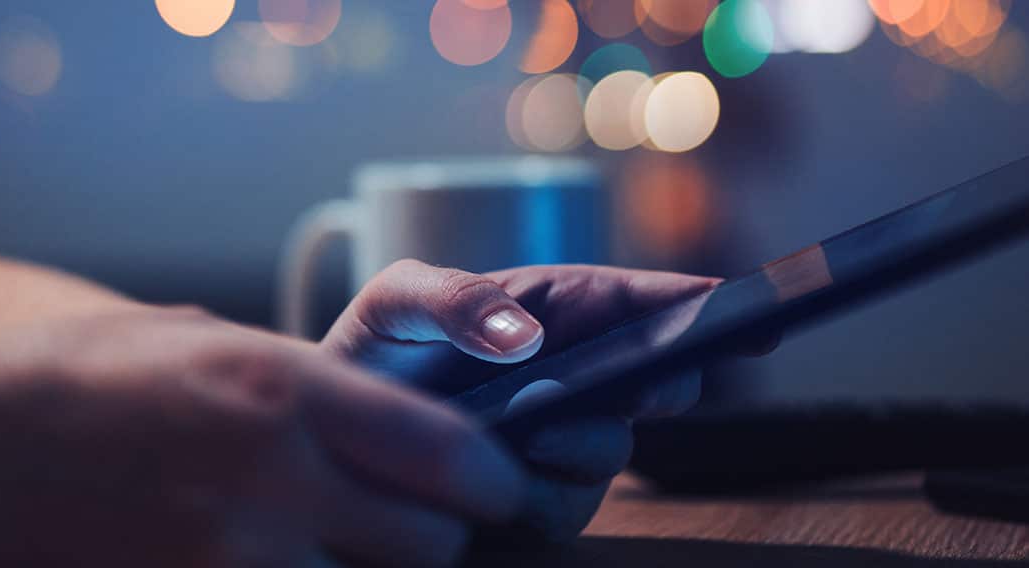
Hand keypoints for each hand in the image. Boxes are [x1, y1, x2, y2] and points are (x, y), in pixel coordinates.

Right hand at [0, 307, 524, 566]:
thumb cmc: (81, 377)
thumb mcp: (206, 340)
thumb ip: (305, 375)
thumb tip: (385, 405)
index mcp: (287, 388)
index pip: (452, 453)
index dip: (495, 479)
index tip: (498, 486)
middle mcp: (276, 477)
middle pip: (432, 545)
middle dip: (440, 535)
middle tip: (421, 519)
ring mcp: (237, 558)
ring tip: (344, 541)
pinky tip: (293, 560)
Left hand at [322, 260, 775, 539]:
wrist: (329, 435)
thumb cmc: (372, 352)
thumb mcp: (396, 300)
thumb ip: (452, 297)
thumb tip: (526, 334)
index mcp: (549, 311)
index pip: (632, 300)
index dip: (690, 299)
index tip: (738, 302)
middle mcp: (571, 375)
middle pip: (653, 378)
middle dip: (663, 378)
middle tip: (650, 381)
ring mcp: (561, 442)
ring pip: (612, 452)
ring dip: (579, 443)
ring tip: (527, 429)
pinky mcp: (538, 500)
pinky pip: (565, 508)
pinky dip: (537, 495)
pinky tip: (498, 480)